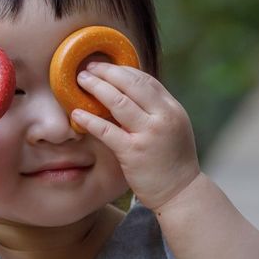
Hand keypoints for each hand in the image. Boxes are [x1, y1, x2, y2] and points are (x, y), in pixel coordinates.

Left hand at [72, 62, 200, 210]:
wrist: (181, 192)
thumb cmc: (173, 161)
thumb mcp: (173, 128)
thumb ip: (155, 111)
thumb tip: (130, 93)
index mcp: (172, 109)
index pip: (146, 80)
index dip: (123, 70)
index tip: (106, 66)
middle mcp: (163, 117)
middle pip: (131, 84)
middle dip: (107, 72)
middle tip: (88, 67)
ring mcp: (149, 134)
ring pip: (118, 102)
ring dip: (97, 87)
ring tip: (81, 81)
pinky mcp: (133, 152)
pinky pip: (107, 130)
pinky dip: (90, 119)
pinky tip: (77, 113)